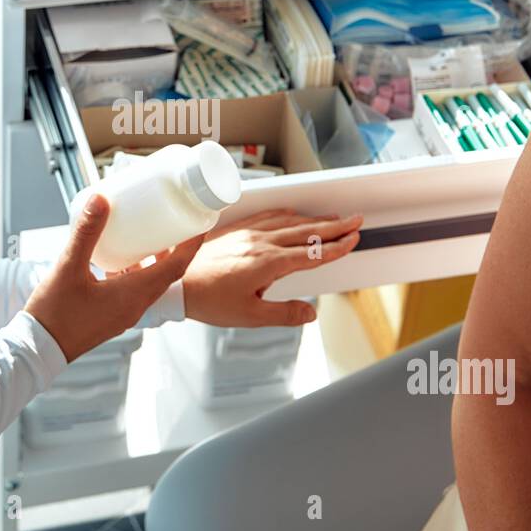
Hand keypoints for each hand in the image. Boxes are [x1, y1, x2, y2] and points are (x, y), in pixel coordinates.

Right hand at [24, 193, 204, 361]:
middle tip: (176, 222)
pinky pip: (135, 289)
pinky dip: (136, 271)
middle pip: (168, 273)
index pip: (177, 267)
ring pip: (151, 281)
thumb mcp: (69, 267)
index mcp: (134, 295)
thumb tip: (101, 200)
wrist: (39, 349)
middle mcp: (136, 305)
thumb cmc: (55, 313)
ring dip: (156, 259)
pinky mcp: (113, 315)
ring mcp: (125, 313)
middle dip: (176, 247)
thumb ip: (86, 232)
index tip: (200, 222)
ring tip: (150, 234)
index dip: (191, 244)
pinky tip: (120, 258)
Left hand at [182, 209, 362, 327]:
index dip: (336, 247)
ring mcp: (248, 233)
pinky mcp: (236, 230)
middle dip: (334, 226)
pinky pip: (268, 216)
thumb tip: (311, 313)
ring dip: (313, 219)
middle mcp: (261, 243)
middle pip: (305, 231)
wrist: (175, 283)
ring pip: (288, 221)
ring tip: (332, 219)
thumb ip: (283, 314)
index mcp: (268, 263)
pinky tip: (293, 214)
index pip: (311, 252)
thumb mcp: (250, 316)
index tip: (354, 239)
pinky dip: (287, 214)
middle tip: (355, 220)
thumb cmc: (209, 301)